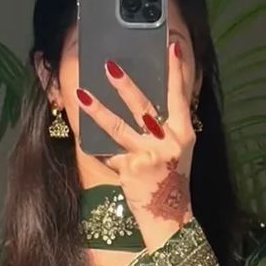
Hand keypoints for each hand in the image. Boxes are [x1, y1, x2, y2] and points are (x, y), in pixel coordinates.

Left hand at [76, 39, 194, 249]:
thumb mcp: (178, 151)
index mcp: (183, 133)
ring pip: (118, 127)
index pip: (180, 96)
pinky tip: (83, 137)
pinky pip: (109, 153)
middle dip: (125, 85)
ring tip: (82, 94)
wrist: (169, 219)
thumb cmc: (172, 182)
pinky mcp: (130, 169)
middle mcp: (167, 141)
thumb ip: (168, 127)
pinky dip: (97, 147)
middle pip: (143, 107)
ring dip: (98, 109)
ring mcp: (147, 155)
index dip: (176, 71)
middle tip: (109, 65)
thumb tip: (148, 104)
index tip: (171, 46)